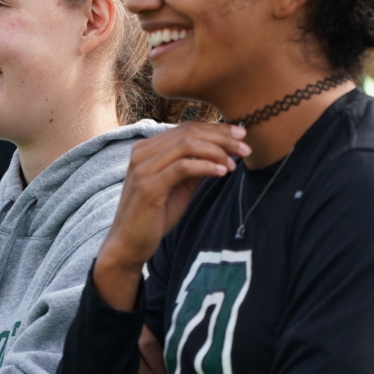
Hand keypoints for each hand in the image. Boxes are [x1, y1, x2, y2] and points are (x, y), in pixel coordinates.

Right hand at [94, 123, 249, 309]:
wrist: (128, 245)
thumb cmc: (154, 217)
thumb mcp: (179, 187)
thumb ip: (196, 167)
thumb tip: (224, 152)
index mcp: (147, 149)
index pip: (186, 128)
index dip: (215, 129)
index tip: (241, 134)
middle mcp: (142, 153)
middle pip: (188, 132)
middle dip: (221, 137)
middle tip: (245, 145)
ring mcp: (143, 168)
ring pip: (186, 145)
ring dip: (216, 151)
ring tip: (236, 162)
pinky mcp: (148, 186)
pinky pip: (182, 168)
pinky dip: (205, 166)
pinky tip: (222, 172)